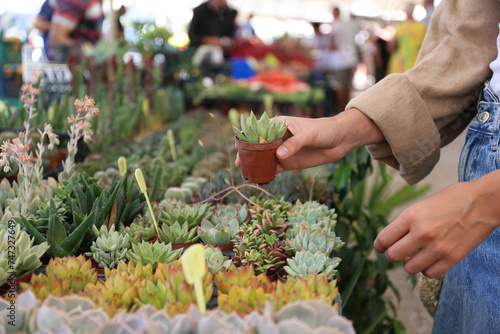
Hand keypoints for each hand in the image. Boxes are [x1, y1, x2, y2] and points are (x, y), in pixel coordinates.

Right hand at [235, 109, 383, 171]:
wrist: (340, 140)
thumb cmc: (324, 130)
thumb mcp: (309, 135)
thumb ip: (294, 144)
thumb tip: (279, 155)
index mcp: (280, 124)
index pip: (259, 129)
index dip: (248, 136)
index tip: (239, 144)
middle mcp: (278, 138)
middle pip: (258, 146)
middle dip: (247, 153)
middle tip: (239, 162)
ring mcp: (283, 151)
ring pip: (264, 158)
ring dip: (255, 165)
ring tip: (246, 173)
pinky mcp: (289, 163)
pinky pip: (274, 169)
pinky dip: (267, 174)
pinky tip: (260, 179)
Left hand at [374, 174, 499, 277]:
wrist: (483, 202)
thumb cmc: (452, 199)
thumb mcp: (422, 204)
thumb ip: (407, 222)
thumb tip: (392, 239)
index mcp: (411, 216)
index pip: (384, 239)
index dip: (379, 245)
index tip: (380, 247)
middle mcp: (421, 233)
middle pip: (393, 256)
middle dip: (393, 254)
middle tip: (398, 251)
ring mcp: (437, 248)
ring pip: (409, 268)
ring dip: (409, 263)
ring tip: (415, 255)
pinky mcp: (452, 258)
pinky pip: (429, 273)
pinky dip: (426, 269)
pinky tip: (429, 260)